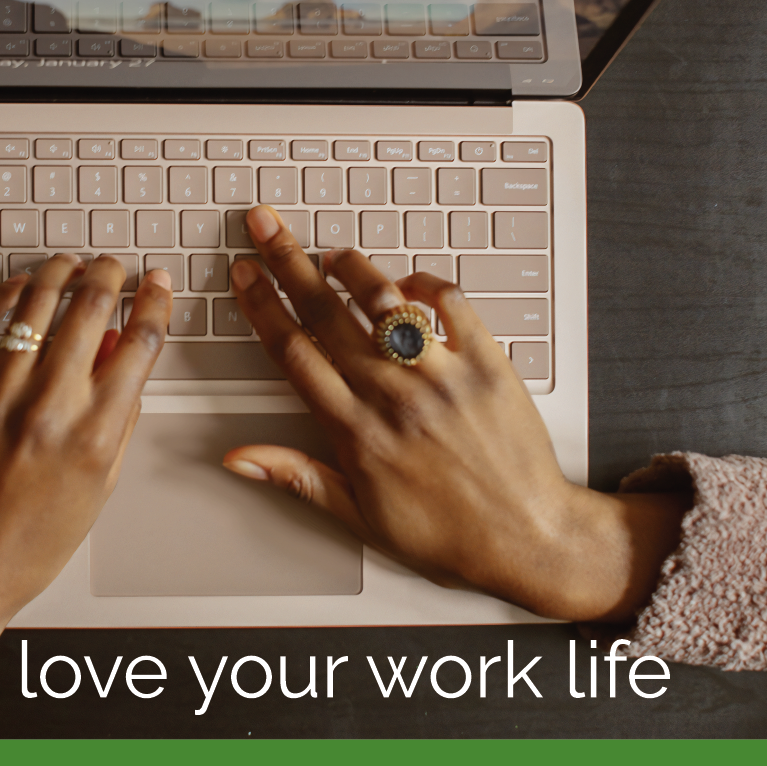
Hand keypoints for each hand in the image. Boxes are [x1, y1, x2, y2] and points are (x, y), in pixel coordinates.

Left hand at [0, 256, 172, 690]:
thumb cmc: (32, 540)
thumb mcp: (102, 484)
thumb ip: (120, 416)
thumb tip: (127, 359)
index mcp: (95, 433)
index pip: (140, 343)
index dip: (155, 303)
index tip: (157, 286)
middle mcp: (48, 406)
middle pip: (91, 307)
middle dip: (110, 275)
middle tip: (114, 267)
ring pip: (36, 301)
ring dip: (60, 271)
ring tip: (71, 264)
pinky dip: (2, 294)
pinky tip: (19, 289)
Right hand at [222, 206, 688, 622]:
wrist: (526, 539)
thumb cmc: (446, 535)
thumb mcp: (359, 517)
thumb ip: (297, 477)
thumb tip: (240, 459)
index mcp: (357, 433)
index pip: (294, 353)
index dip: (262, 308)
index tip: (246, 277)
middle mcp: (394, 397)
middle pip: (326, 313)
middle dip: (288, 264)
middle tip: (266, 226)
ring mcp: (442, 376)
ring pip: (384, 303)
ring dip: (352, 268)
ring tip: (331, 252)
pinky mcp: (488, 365)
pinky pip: (452, 305)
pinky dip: (426, 284)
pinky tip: (409, 282)